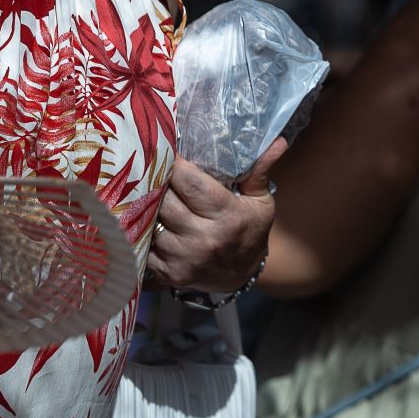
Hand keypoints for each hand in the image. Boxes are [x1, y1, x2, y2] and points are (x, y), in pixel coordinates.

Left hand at [148, 138, 286, 293]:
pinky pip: (144, 244)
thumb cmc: (249, 229)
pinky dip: (141, 229)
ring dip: (145, 204)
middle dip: (156, 180)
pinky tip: (144, 215)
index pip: (191, 183)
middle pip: (165, 200)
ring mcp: (184, 259)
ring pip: (150, 221)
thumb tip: (277, 142)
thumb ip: (260, 170)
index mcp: (228, 217)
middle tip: (151, 165)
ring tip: (144, 188)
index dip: (175, 164)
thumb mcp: (260, 201)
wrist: (240, 275)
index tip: (166, 148)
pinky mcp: (168, 273)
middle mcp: (205, 240)